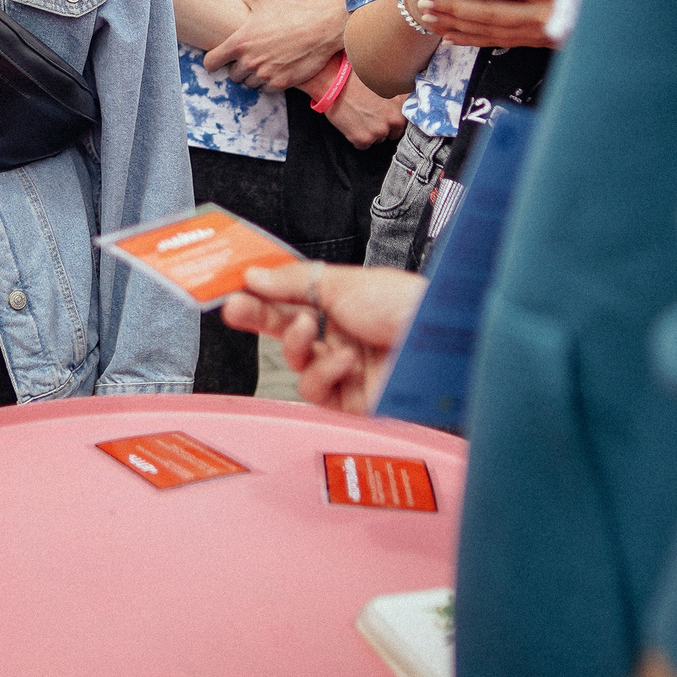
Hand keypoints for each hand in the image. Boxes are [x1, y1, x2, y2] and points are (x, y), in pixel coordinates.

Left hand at [202, 0, 345, 92]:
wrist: (321, 27)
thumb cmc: (291, 11)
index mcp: (239, 42)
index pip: (211, 62)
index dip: (212, 61)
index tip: (217, 60)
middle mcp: (250, 62)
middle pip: (232, 75)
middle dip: (238, 67)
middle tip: (249, 57)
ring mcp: (265, 74)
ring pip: (249, 84)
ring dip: (253, 76)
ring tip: (263, 62)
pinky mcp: (281, 83)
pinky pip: (266, 89)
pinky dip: (268, 82)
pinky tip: (276, 68)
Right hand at [220, 261, 427, 413]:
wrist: (443, 344)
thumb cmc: (408, 305)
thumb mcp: (344, 282)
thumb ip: (294, 281)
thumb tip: (256, 276)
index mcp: (346, 302)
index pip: (294, 297)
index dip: (265, 294)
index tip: (237, 287)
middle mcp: (346, 334)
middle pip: (289, 330)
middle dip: (259, 319)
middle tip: (233, 308)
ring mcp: (349, 369)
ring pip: (298, 364)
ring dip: (297, 346)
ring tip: (310, 330)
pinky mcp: (352, 401)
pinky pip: (318, 391)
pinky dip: (324, 373)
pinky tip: (344, 362)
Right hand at [322, 70, 406, 148]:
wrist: (334, 81)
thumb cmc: (357, 77)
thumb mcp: (387, 80)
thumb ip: (400, 94)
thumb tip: (408, 100)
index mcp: (404, 104)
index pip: (407, 119)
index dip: (395, 116)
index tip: (387, 113)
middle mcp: (395, 119)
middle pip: (395, 132)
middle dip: (385, 126)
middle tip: (370, 114)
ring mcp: (380, 130)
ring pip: (379, 139)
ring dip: (371, 131)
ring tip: (359, 115)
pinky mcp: (363, 139)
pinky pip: (364, 145)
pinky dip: (357, 137)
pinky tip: (352, 123)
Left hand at [417, 0, 572, 50]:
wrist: (603, 16)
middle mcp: (541, 16)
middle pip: (490, 12)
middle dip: (456, 6)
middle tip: (427, 0)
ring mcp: (535, 33)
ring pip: (489, 30)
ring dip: (457, 23)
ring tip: (430, 14)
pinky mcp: (530, 43)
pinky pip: (495, 42)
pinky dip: (470, 39)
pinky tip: (449, 35)